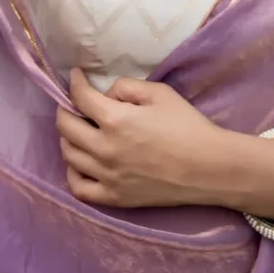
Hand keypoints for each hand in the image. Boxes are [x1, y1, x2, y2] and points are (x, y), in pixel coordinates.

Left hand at [56, 69, 229, 208]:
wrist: (208, 167)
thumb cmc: (187, 126)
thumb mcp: (160, 93)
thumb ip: (127, 87)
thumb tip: (107, 94)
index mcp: (115, 119)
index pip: (80, 97)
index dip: (74, 82)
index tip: (75, 76)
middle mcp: (104, 148)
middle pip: (66, 126)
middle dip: (65, 109)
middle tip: (74, 103)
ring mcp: (106, 176)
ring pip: (68, 154)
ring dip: (68, 138)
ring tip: (78, 131)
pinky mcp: (114, 197)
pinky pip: (79, 187)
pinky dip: (73, 172)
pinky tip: (81, 163)